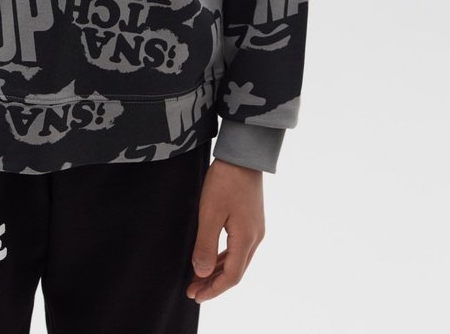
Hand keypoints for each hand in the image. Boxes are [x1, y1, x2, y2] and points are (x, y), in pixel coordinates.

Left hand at [186, 158, 265, 303]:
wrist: (243, 154)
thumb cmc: (225, 180)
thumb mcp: (209, 212)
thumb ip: (205, 245)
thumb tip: (201, 273)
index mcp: (246, 239)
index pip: (231, 276)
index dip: (213, 289)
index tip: (195, 295)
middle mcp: (255, 238)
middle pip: (236, 271)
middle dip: (214, 283)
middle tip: (193, 291)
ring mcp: (256, 229)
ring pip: (237, 260)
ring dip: (218, 271)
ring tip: (198, 278)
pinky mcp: (252, 220)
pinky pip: (238, 248)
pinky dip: (224, 258)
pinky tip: (211, 258)